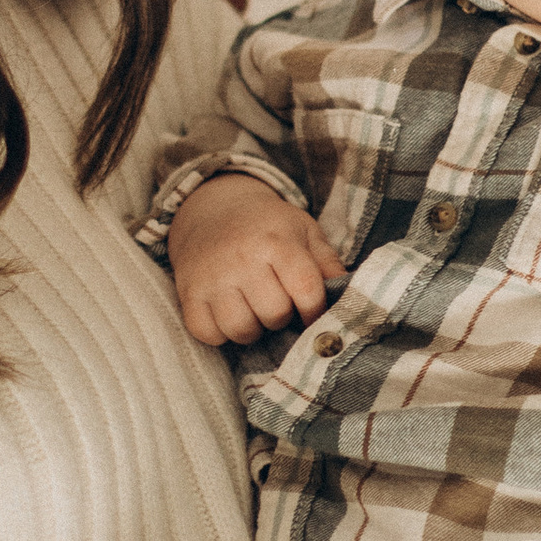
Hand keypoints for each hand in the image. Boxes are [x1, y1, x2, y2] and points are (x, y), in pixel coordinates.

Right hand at [168, 174, 345, 345]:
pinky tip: (228, 314)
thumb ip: (327, 262)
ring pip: (241, 329)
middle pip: (275, 314)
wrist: (211, 208)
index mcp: (277, 241)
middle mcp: (243, 258)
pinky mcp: (188, 292)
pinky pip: (208, 333)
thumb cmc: (266, 225)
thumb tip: (353, 295)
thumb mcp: (303, 231)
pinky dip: (220, 333)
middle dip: (281, 317)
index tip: (312, 314)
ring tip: (254, 311)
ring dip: (253, 329)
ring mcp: (212, 276)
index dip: (315, 311)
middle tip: (277, 303)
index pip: (306, 290)